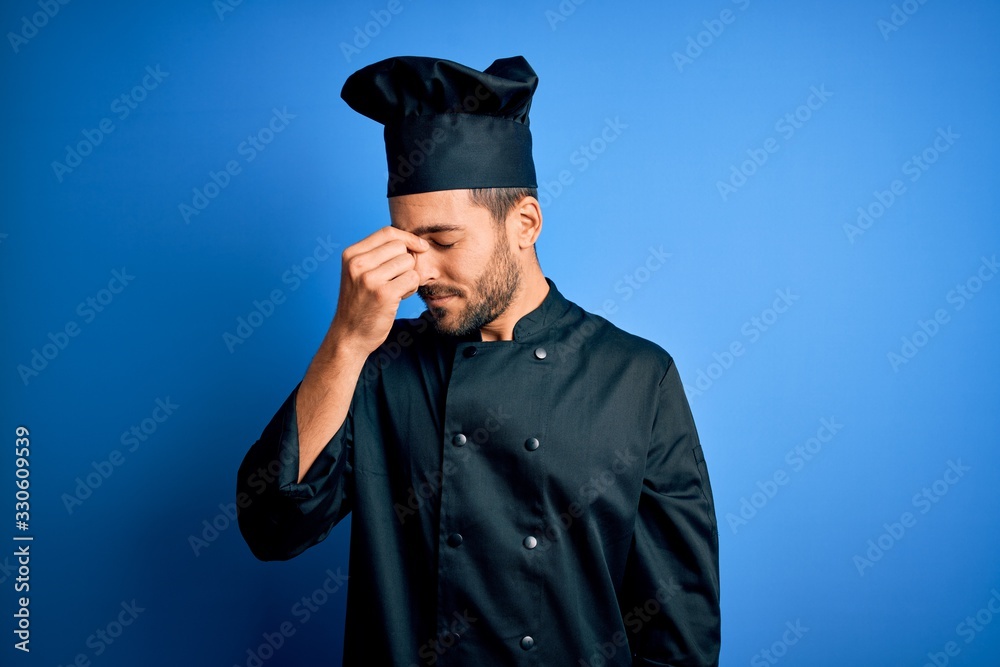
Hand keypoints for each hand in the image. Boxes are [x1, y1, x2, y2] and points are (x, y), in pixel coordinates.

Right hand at [328, 226, 428, 355]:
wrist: (349, 335)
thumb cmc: (360, 303)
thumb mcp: (359, 273)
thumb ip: (378, 255)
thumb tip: (413, 241)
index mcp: (351, 254)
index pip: (387, 232)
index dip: (408, 237)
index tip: (420, 247)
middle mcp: (358, 264)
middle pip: (400, 246)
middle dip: (407, 261)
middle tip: (397, 279)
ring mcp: (369, 279)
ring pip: (408, 262)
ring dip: (409, 276)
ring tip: (396, 290)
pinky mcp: (384, 294)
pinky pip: (412, 278)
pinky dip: (411, 288)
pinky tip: (399, 297)